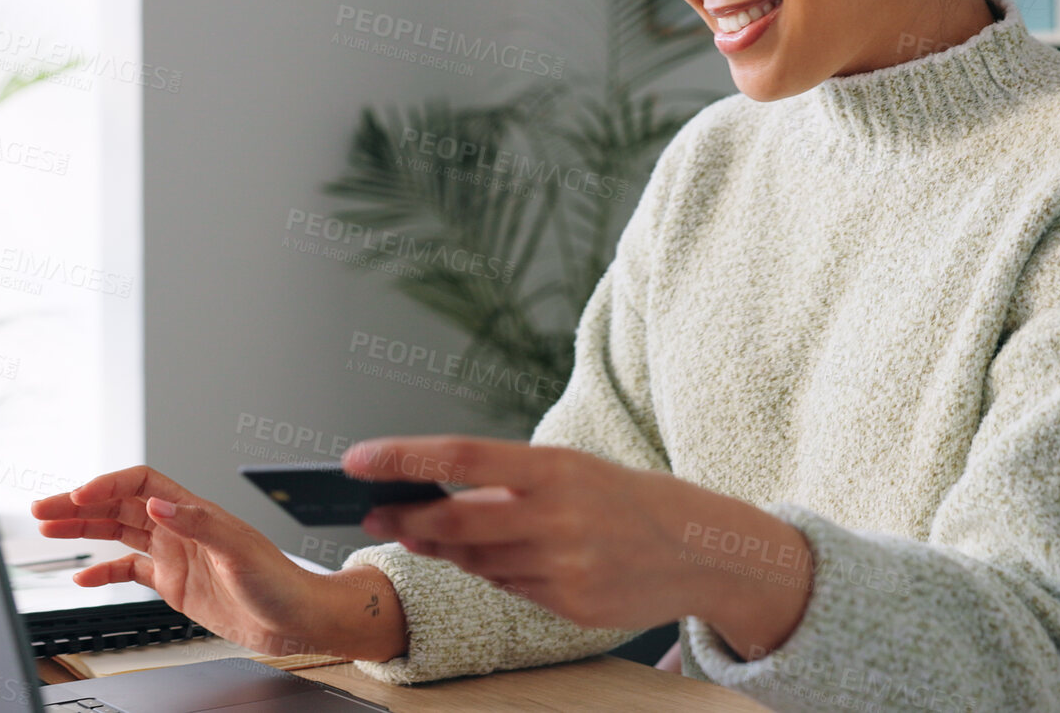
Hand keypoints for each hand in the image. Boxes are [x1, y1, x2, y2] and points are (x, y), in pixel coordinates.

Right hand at [30, 465, 405, 661]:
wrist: (297, 619)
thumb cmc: (281, 582)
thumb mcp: (239, 550)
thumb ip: (198, 524)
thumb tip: (157, 503)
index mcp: (194, 513)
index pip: (140, 485)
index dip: (106, 486)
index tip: (76, 498)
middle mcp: (181, 529)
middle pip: (120, 506)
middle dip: (80, 505)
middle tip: (42, 510)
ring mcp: (175, 555)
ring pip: (119, 534)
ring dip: (84, 531)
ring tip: (50, 531)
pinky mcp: (175, 583)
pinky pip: (131, 570)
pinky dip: (105, 571)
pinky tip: (84, 577)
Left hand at [342, 436, 813, 656]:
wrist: (705, 549)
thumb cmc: (625, 500)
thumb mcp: (574, 473)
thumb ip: (507, 487)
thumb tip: (430, 502)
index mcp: (557, 466)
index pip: (461, 456)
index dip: (402, 458)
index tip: (354, 460)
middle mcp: (559, 514)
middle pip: (456, 519)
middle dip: (405, 517)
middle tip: (371, 511)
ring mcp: (566, 564)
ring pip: (476, 560)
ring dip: (441, 546)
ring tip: (417, 530)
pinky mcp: (572, 603)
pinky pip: (509, 588)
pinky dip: (490, 571)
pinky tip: (486, 558)